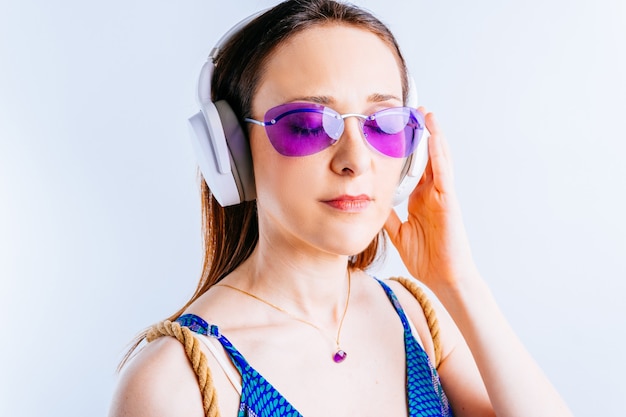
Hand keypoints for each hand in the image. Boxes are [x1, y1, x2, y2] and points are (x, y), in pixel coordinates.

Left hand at [385, 110, 477, 294]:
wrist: (444, 278)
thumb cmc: (427, 258)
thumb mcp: (398, 232)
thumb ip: (388, 216)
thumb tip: (371, 202)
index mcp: (421, 200)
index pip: (414, 168)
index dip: (407, 150)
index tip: (396, 131)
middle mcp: (432, 194)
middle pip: (427, 158)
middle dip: (421, 135)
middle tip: (413, 112)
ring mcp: (442, 196)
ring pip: (439, 159)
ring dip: (434, 136)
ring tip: (426, 115)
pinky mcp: (449, 202)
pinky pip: (444, 174)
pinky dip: (439, 155)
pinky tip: (435, 138)